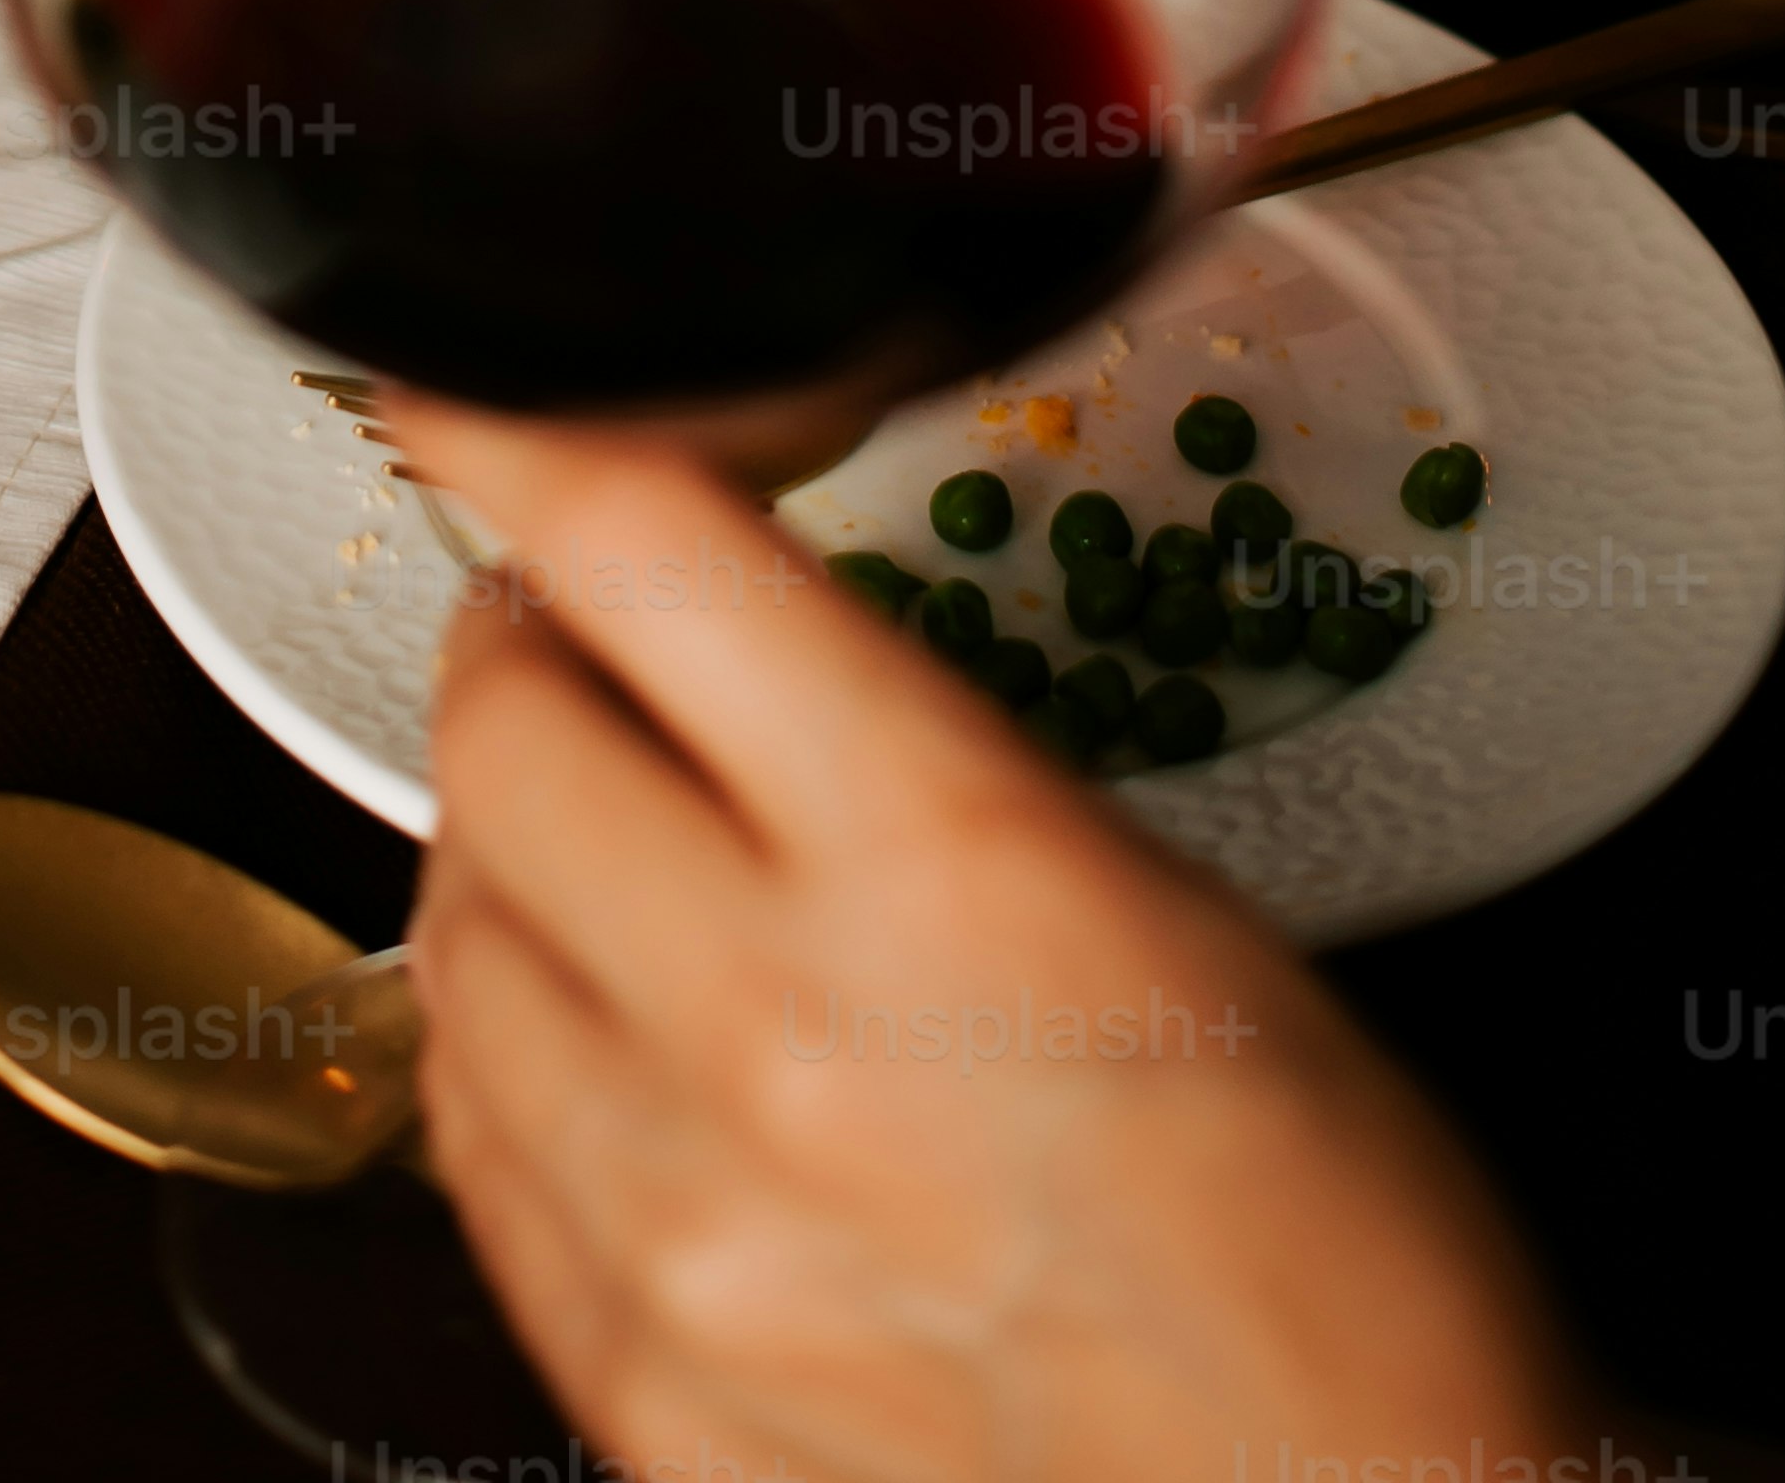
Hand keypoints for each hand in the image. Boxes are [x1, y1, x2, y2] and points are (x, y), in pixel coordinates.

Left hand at [397, 414, 1593, 1482]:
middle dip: (521, 653)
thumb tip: (709, 648)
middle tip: (572, 651)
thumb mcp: (1168, 908)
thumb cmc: (1338, 1260)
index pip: (644, 552)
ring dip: (497, 854)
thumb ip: (915, 759)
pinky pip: (472, 1154)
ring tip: (588, 848)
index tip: (463, 399)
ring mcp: (688, 1232)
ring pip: (446, 937)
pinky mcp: (643, 1386)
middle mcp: (781, 1037)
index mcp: (948, 872)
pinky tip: (587, 1039)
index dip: (521, 432)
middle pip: (496, 731)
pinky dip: (505, 1055)